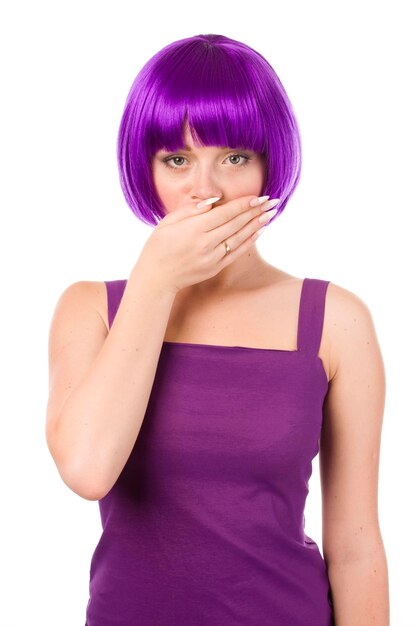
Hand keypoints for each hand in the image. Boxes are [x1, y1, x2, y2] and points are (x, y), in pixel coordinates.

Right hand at [134, 194, 279, 294]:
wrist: (156, 276)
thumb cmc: (159, 245)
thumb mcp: (168, 221)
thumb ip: (191, 209)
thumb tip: (213, 201)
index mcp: (194, 229)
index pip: (225, 213)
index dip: (243, 204)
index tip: (258, 196)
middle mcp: (205, 243)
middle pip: (236, 223)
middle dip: (256, 211)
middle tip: (272, 201)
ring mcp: (212, 257)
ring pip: (239, 238)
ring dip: (256, 225)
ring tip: (270, 214)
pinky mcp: (215, 268)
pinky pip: (236, 253)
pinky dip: (248, 241)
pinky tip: (259, 231)